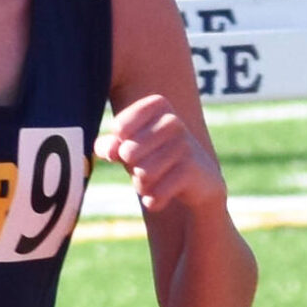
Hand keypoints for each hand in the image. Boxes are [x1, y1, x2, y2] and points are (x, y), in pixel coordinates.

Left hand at [104, 94, 226, 217]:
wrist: (198, 180)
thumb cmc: (155, 157)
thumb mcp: (129, 147)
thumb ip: (109, 145)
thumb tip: (111, 151)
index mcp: (157, 106)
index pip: (119, 128)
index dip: (118, 146)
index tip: (134, 147)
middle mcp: (172, 120)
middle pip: (128, 152)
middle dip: (132, 168)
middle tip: (146, 167)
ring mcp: (184, 145)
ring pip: (142, 173)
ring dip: (142, 185)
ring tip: (155, 181)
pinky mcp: (190, 170)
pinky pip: (155, 192)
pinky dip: (153, 200)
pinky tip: (161, 197)